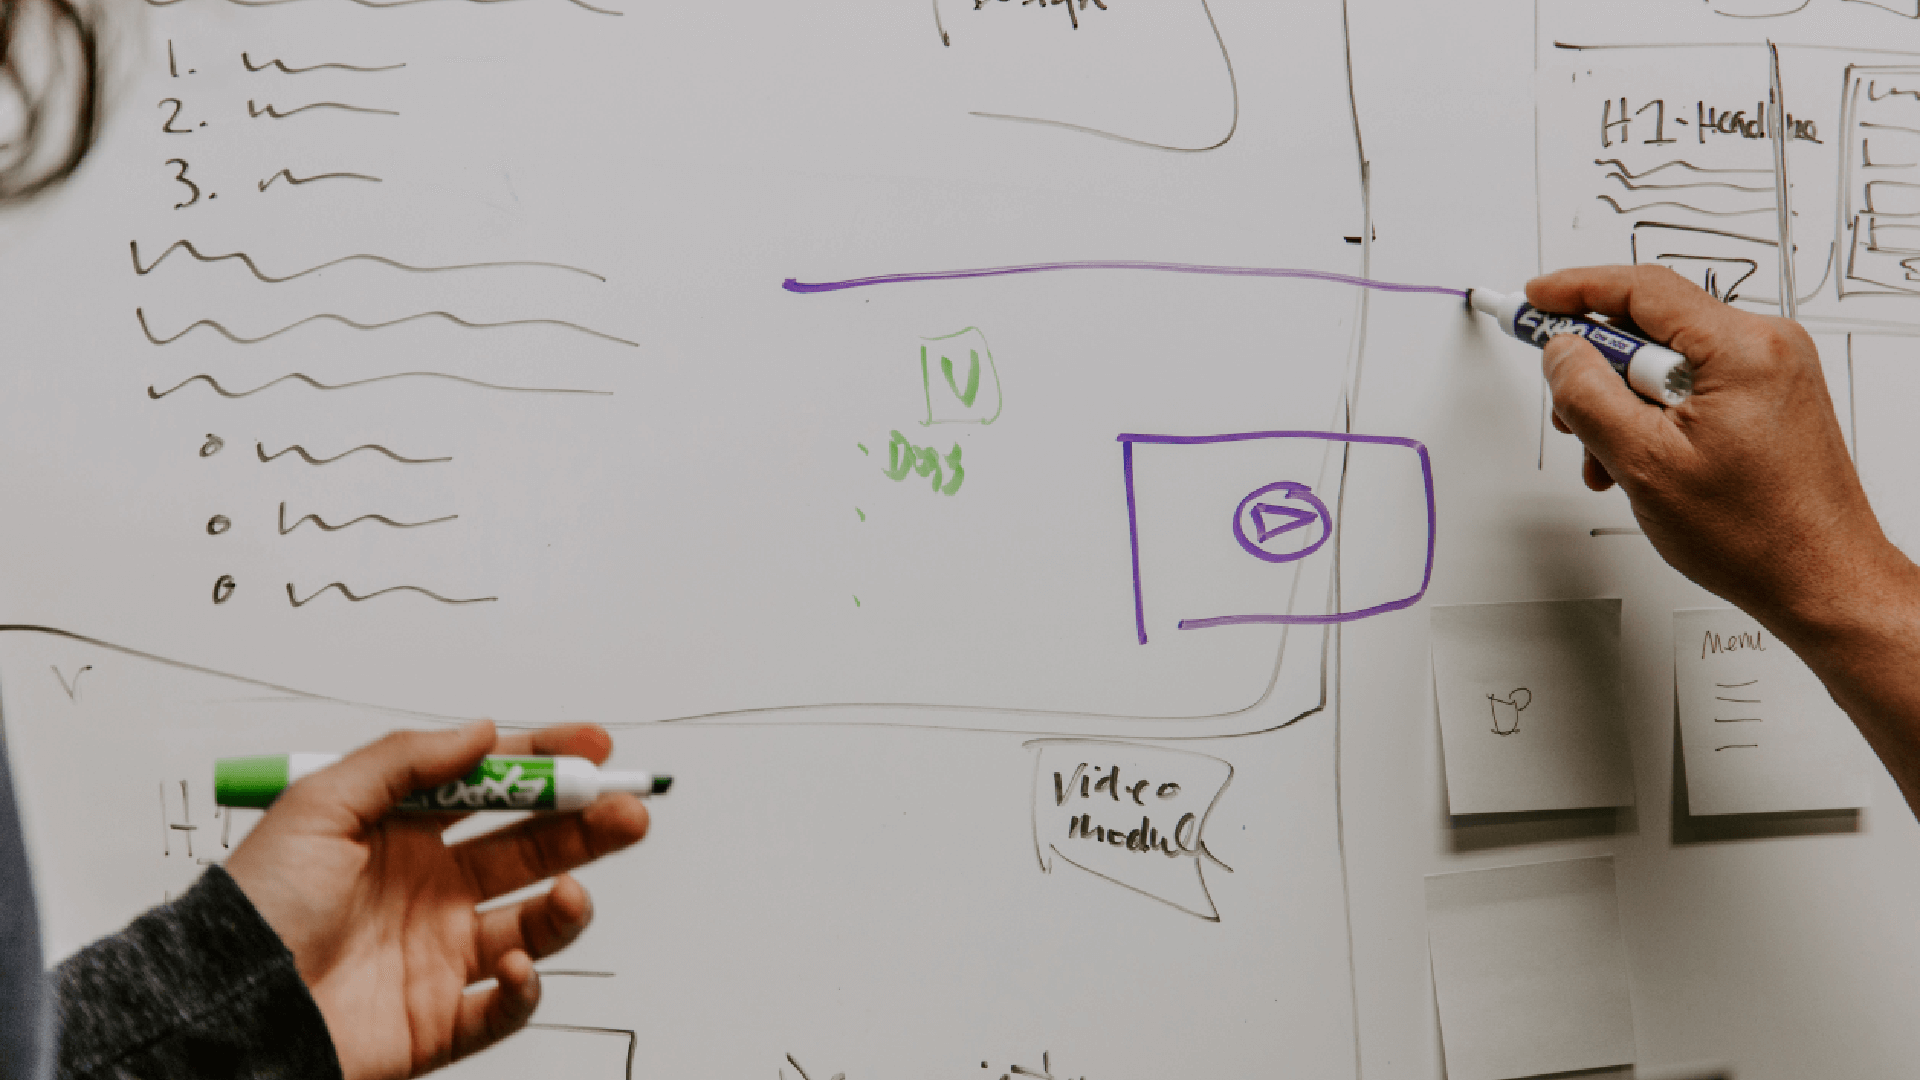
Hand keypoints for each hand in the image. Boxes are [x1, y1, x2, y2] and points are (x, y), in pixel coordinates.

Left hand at [223, 720, 650, 1079]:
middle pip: (530, 849)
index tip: (594, 747)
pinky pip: (509, 1005)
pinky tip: (514, 965)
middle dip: (585, 827)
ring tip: (568, 893)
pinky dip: (527, 987)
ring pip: (535, 924)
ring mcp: (440, 954)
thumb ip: (407, 761)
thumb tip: (481, 731)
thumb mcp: (321, 806)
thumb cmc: (258, 909)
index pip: (493, 789)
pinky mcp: (442, 1018)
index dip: (546, 764)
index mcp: (402, 835)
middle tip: (623, 810)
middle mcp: (430, 891)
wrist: (228, 1010)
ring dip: (567, 904)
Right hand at [1530, 264, 1906, 632]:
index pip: (1643, 289)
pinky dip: (1656, 416)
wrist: (1819, 580)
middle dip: (1599, 371)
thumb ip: (1589, 397)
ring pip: (1668, 362)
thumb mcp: (1644, 463)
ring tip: (1611, 457)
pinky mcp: (1770, 397)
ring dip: (1624, 404)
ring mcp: (1774, 372)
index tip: (1536, 300)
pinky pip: (1694, 385)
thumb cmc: (1757, 534)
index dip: (1576, 289)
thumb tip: (1561, 354)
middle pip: (1653, 327)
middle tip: (1568, 411)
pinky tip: (1643, 461)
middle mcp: (1768, 347)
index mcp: (1744, 348)